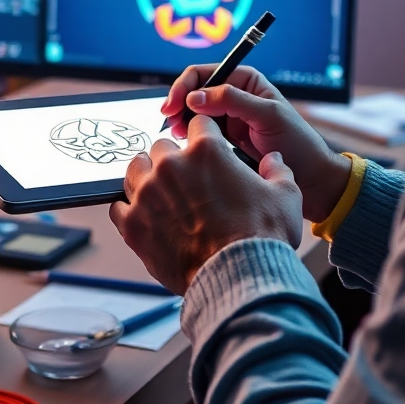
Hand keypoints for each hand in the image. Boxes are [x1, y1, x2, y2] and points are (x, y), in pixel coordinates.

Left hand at [110, 114, 302, 293]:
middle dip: (173, 157)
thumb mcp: (285, 195)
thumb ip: (278, 170)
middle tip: (185, 178)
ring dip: (147, 177)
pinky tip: (144, 216)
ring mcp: (147, 194)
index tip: (205, 147)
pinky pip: (119, 206)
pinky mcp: (132, 224)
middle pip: (161, 145)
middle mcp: (171, 166)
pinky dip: (130, 209)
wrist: (238, 278)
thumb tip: (274, 159)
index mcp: (206, 151)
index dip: (204, 135)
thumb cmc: (262, 236)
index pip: (198, 124)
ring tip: (160, 192)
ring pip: (135, 169)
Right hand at [161, 65, 351, 221]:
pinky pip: (200, 130)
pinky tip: (188, 144)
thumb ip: (232, 101)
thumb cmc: (297, 142)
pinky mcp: (226, 137)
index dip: (184, 87)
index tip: (173, 106)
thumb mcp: (267, 116)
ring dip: (182, 120)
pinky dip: (191, 135)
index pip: (204, 73)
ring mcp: (228, 116)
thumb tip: (195, 96)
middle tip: (172, 125)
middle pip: (194, 91)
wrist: (311, 177)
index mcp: (246, 80)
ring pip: (193, 112)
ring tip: (180, 136)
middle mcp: (234, 94)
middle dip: (180, 105)